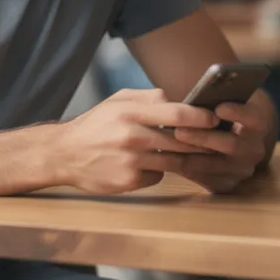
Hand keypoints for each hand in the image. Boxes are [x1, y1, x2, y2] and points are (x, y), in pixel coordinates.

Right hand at [55, 88, 217, 193]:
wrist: (63, 154)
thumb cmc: (95, 125)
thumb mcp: (116, 101)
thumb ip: (147, 97)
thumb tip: (177, 100)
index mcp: (129, 112)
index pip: (177, 114)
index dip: (201, 117)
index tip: (214, 118)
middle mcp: (131, 136)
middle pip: (180, 140)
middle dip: (201, 141)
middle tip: (216, 139)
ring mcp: (130, 161)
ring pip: (174, 161)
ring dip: (186, 157)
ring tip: (196, 153)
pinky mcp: (129, 181)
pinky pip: (158, 175)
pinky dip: (159, 170)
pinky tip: (150, 164)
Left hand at [170, 96, 275, 193]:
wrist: (233, 137)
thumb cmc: (220, 112)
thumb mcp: (224, 100)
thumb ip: (212, 99)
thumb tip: (188, 94)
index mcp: (257, 125)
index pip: (252, 118)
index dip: (237, 113)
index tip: (219, 107)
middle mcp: (253, 150)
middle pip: (230, 145)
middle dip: (203, 138)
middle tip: (179, 131)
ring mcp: (240, 170)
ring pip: (212, 165)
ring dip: (186, 156)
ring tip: (163, 147)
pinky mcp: (225, 184)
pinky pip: (201, 178)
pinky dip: (181, 168)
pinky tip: (163, 159)